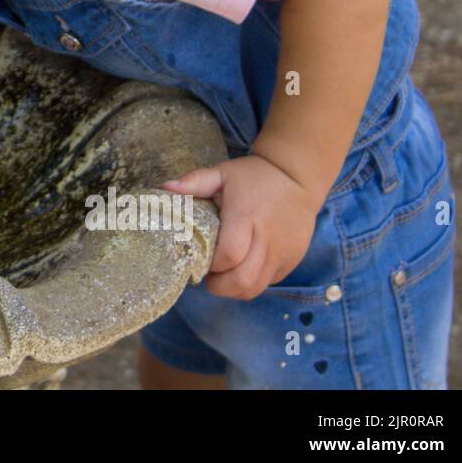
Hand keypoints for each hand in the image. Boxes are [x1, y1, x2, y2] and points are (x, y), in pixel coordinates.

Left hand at [159, 155, 322, 299]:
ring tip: (224, 274)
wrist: (296, 178)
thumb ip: (194, 182)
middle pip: (242, 281)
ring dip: (234, 288)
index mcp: (245, 218)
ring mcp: (282, 253)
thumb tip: (164, 189)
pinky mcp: (292, 261)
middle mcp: (266, 240)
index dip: (211, 265)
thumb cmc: (253, 177)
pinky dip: (252, 282)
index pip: (228, 256)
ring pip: (255, 288)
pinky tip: (242, 267)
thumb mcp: (222, 174)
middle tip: (209, 275)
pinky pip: (268, 282)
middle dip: (219, 286)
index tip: (200, 259)